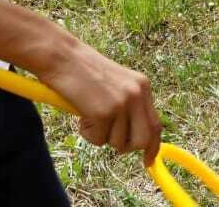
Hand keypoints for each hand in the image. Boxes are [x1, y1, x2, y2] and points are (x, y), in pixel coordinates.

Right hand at [38, 40, 161, 163]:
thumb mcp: (116, 85)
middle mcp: (137, 94)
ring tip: (89, 114)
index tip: (148, 161)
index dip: (153, 146)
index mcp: (143, 86)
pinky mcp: (104, 112)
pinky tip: (81, 113)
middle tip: (106, 135)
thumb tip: (134, 138)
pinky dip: (87, 132)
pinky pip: (98, 139)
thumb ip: (129, 106)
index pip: (156, 124)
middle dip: (125, 147)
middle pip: (142, 139)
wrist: (62, 57)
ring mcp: (122, 103)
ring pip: (117, 142)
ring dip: (100, 135)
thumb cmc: (83, 72)